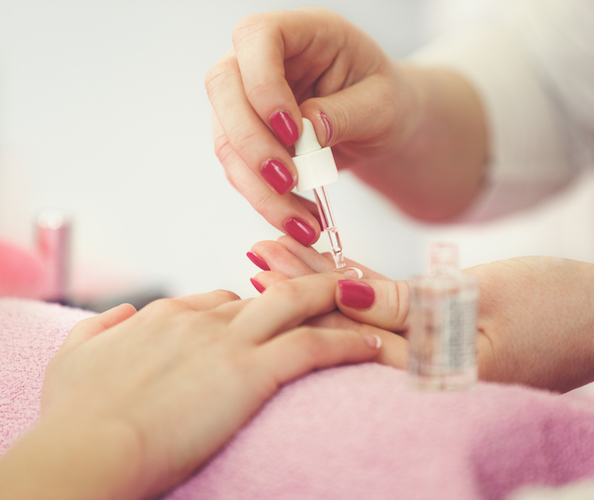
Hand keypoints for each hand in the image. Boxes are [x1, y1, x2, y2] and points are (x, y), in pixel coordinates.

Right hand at [0, 274, 380, 499]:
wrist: (86, 448)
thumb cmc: (75, 415)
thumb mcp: (74, 358)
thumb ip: (100, 329)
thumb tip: (120, 316)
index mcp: (167, 317)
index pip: (222, 298)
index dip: (252, 304)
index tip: (271, 314)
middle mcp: (203, 319)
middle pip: (268, 292)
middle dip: (303, 288)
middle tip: (336, 291)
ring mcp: (229, 341)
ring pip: (297, 304)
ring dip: (336, 300)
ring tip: (367, 300)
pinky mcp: (250, 372)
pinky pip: (313, 346)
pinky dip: (348, 342)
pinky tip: (372, 344)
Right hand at [206, 7, 487, 245]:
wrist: (382, 126)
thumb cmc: (387, 102)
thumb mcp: (383, 104)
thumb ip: (346, 113)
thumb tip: (307, 131)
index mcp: (303, 31)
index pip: (256, 37)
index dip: (262, 83)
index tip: (292, 130)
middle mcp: (264, 59)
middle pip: (223, 88)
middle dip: (252, 142)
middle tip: (288, 181)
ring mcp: (247, 98)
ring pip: (226, 140)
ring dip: (258, 187)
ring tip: (302, 222)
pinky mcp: (245, 137)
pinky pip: (240, 171)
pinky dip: (265, 200)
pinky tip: (299, 218)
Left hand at [249, 239, 593, 393]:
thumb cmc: (565, 305)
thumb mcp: (484, 298)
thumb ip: (408, 303)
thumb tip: (340, 295)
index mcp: (437, 375)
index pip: (352, 335)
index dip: (303, 295)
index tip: (262, 262)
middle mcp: (431, 378)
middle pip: (349, 329)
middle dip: (300, 290)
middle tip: (252, 254)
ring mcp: (440, 363)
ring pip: (367, 322)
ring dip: (323, 289)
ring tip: (275, 258)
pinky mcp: (450, 345)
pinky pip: (397, 321)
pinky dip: (363, 296)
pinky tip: (333, 275)